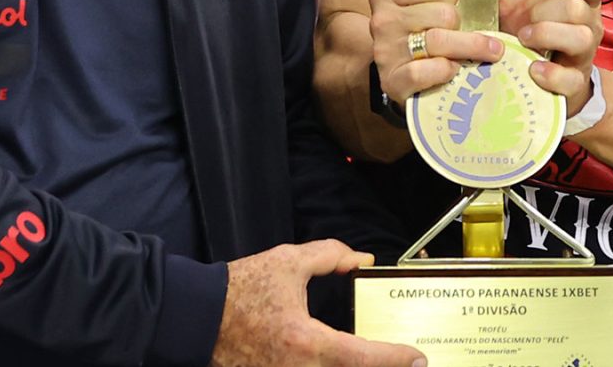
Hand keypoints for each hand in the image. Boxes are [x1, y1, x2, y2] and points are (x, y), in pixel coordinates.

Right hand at [209, 240, 419, 366]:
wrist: (195, 317)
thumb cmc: (237, 291)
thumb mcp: (286, 263)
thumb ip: (329, 256)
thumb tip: (360, 259)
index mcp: (306, 341)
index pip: (362, 357)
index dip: (394, 359)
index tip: (418, 358)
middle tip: (406, 363)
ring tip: (377, 361)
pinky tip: (343, 361)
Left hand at [366, 0, 609, 110]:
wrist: (532, 85)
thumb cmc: (507, 36)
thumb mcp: (485, 1)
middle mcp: (579, 24)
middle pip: (582, 7)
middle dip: (551, 12)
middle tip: (521, 23)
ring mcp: (578, 56)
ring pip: (581, 37)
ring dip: (549, 36)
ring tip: (521, 41)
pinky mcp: (571, 86)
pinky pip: (571, 78)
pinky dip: (551, 74)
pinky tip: (531, 71)